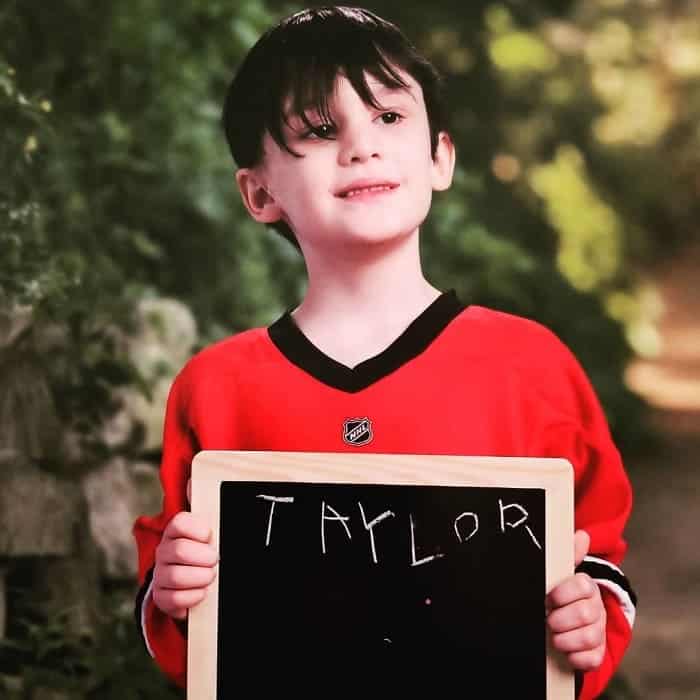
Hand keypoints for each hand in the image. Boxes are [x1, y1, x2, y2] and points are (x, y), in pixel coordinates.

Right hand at [152, 478, 218, 619]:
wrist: (201, 581)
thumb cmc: (207, 549)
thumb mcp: (211, 526)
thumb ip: (204, 504)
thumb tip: (193, 480)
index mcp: (176, 529)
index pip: (179, 522)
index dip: (199, 530)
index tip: (210, 535)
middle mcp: (164, 549)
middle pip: (180, 551)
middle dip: (204, 558)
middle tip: (215, 559)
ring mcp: (161, 573)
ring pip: (176, 576)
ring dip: (201, 577)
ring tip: (210, 575)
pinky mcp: (162, 597)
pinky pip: (174, 599)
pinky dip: (194, 596)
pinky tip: (202, 591)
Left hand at [546, 530, 605, 670]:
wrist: (561, 620)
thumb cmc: (559, 593)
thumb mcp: (559, 573)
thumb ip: (568, 553)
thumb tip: (581, 535)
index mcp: (586, 586)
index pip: (583, 586)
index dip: (563, 594)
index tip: (548, 598)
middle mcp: (596, 608)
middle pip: (585, 614)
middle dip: (561, 619)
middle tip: (548, 619)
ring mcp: (598, 630)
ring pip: (590, 637)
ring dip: (566, 638)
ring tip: (553, 635)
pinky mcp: (597, 652)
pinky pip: (592, 658)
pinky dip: (576, 657)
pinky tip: (565, 651)